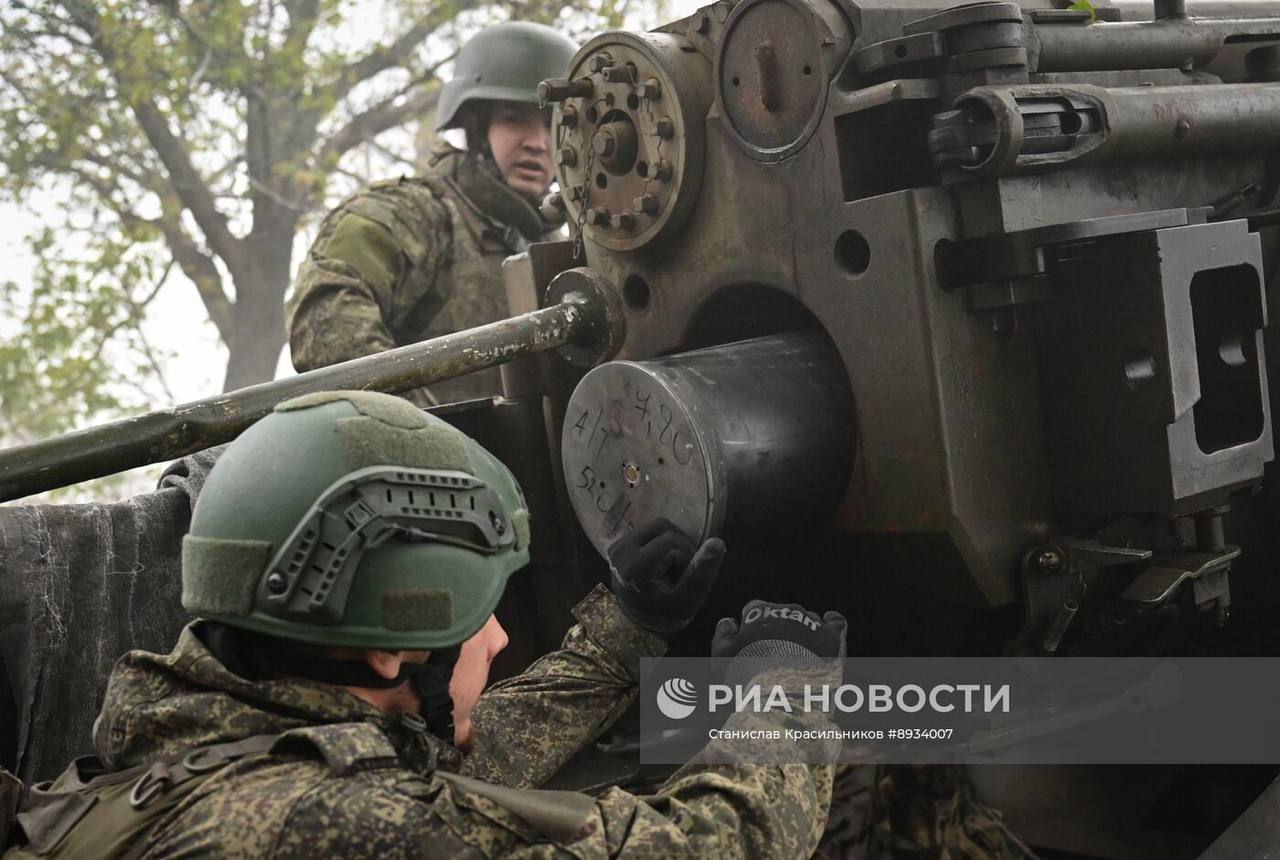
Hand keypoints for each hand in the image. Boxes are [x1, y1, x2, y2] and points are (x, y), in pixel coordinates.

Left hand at [606, 518, 725, 633]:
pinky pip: (650, 531)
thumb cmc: (666, 613)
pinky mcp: (619, 544)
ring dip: (672, 543)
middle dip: (679, 546)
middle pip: (663, 526)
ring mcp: (616, 546)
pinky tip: (661, 564)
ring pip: (658, 525)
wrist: (640, 624)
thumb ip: (702, 571)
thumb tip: (717, 542)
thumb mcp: (688, 598)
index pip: (671, 541)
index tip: (680, 578)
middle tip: (678, 572)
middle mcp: (619, 552)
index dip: (685, 556)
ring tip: (670, 568)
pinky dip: (662, 543)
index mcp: (633, 567)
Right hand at [712, 600, 846, 684]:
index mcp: (759, 611)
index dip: (752, 627)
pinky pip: (835, 622)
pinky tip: (829, 624)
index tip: (752, 645)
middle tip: (774, 657)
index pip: (754, 610)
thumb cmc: (747, 677)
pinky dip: (832, 622)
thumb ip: (722, 634)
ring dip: (803, 632)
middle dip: (777, 630)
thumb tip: (729, 622)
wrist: (784, 696)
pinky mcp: (832, 637)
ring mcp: (811, 622)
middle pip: (780, 614)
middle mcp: (786, 610)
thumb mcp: (721, 656)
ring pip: (806, 619)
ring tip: (800, 657)